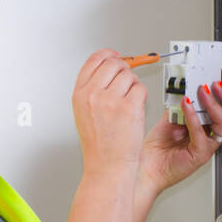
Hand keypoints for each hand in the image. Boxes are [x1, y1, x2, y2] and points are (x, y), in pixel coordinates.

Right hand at [72, 49, 146, 180]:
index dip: (108, 54)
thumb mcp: (85, 112)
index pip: (94, 60)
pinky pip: (141, 88)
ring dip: (133, 85)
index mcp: (80, 94)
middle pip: (114, 63)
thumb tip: (111, 65)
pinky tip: (135, 109)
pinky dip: (141, 96)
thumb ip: (94, 88)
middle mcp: (93, 94)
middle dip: (124, 70)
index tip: (116, 55)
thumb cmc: (100, 144)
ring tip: (129, 102)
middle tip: (126, 83)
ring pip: (130, 75)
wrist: (107, 166)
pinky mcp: (129, 107)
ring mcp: (111, 100)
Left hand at [139, 79, 221, 192]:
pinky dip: (194, 118)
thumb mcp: (171, 118)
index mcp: (205, 128)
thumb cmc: (157, 148)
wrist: (146, 166)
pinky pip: (202, 134)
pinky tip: (187, 106)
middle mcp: (209, 137)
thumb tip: (187, 89)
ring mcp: (207, 146)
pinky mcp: (200, 155)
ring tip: (202, 92)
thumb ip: (181, 106)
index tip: (214, 82)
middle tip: (215, 85)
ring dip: (213, 105)